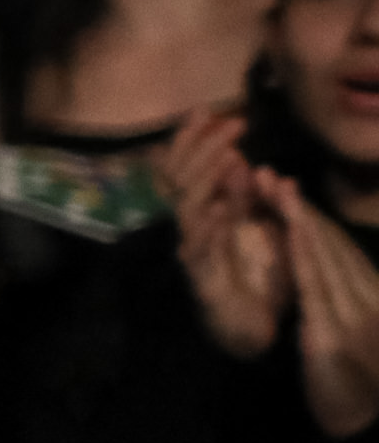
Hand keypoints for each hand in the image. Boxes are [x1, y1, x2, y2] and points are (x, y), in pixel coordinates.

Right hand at [169, 107, 287, 358]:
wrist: (253, 331)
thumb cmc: (258, 280)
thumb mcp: (261, 230)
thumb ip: (249, 199)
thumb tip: (243, 161)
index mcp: (206, 214)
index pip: (188, 168)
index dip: (194, 140)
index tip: (208, 111)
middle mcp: (192, 229)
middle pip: (181, 181)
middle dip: (204, 150)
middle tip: (230, 125)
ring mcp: (194, 252)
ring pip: (187, 209)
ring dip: (206, 181)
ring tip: (228, 156)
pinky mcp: (203, 279)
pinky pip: (200, 250)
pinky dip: (209, 228)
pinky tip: (220, 208)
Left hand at [276, 179, 378, 437]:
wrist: (367, 428)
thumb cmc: (358, 384)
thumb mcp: (351, 333)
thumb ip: (341, 299)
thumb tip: (322, 265)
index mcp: (370, 295)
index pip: (338, 249)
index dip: (311, 218)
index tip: (286, 190)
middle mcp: (368, 299)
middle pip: (330, 246)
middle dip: (300, 208)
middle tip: (270, 175)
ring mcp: (354, 316)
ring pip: (324, 257)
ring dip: (298, 220)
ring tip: (274, 189)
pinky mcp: (335, 337)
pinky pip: (317, 288)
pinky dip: (303, 256)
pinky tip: (291, 233)